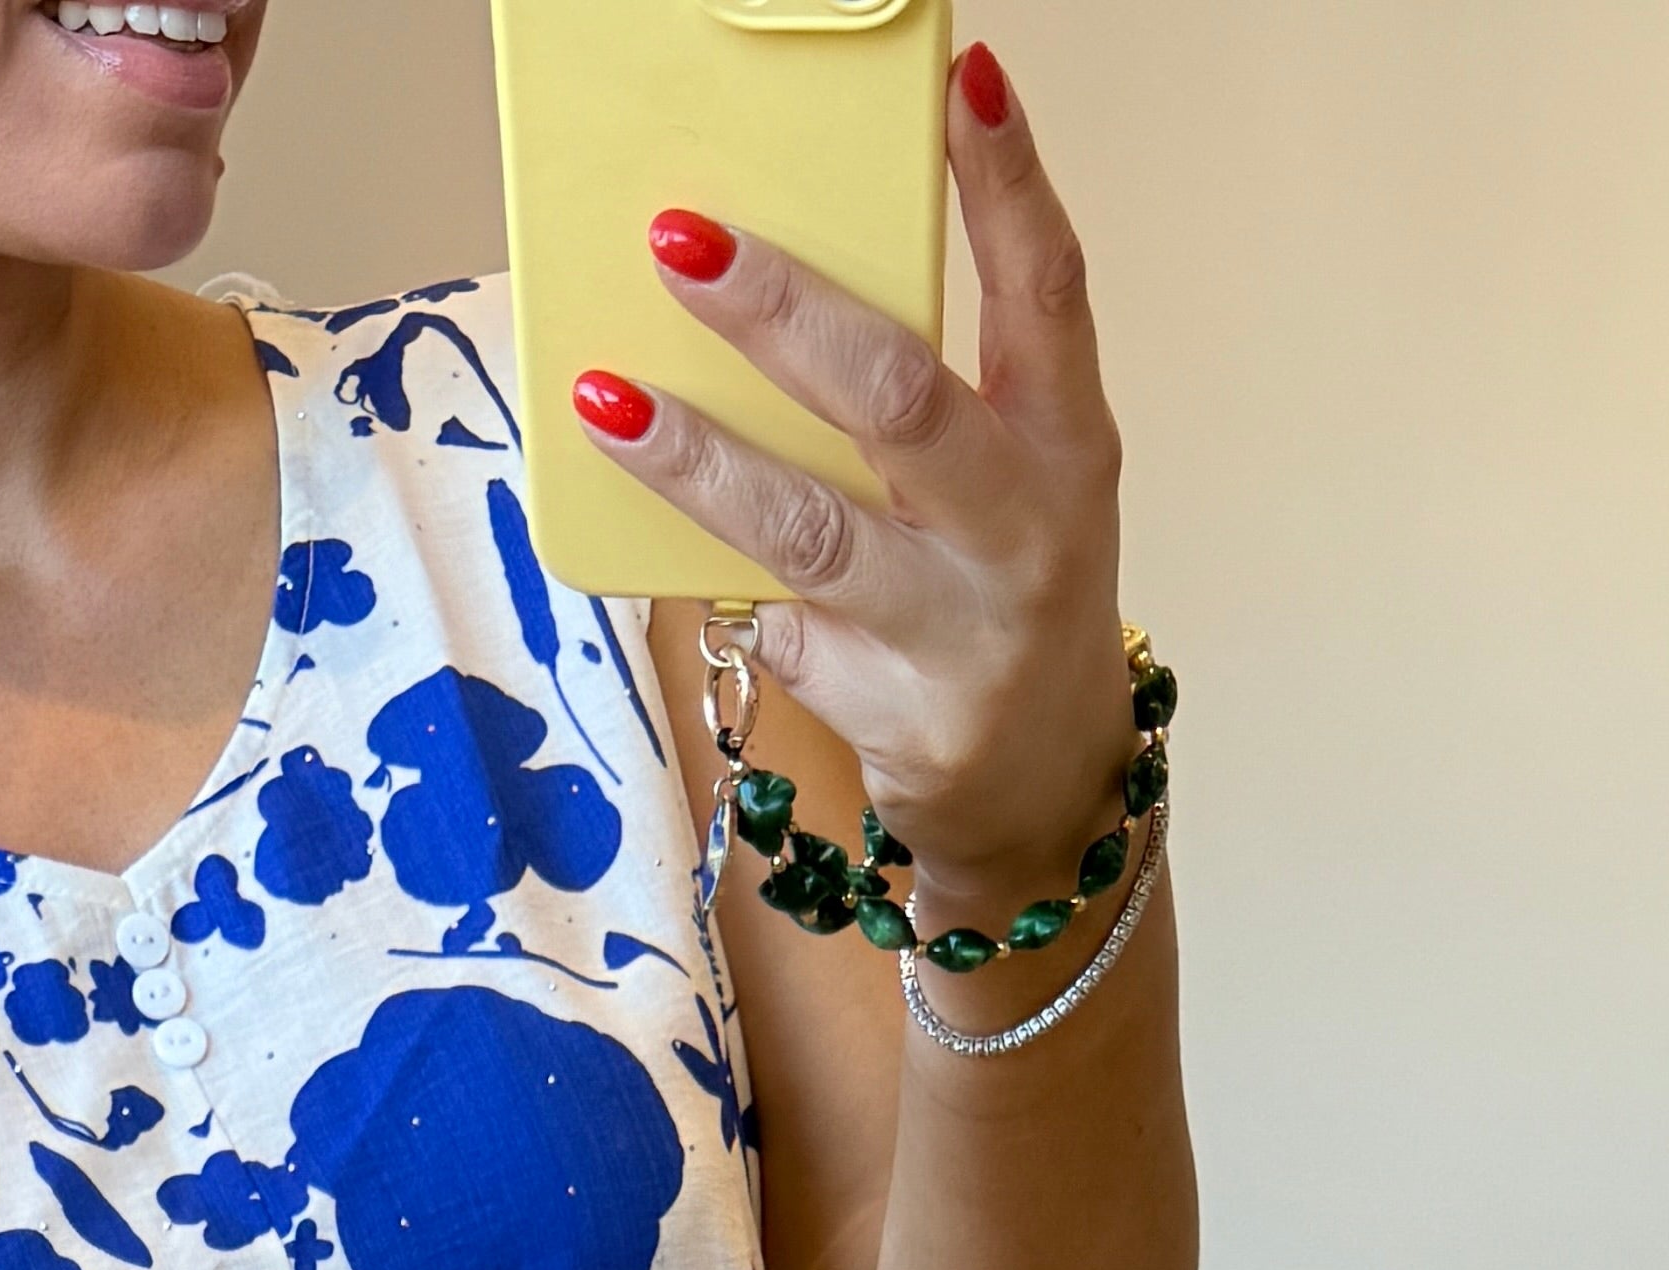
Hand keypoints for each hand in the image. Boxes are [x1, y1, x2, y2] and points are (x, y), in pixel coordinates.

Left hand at [583, 45, 1134, 920]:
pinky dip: (702, 574)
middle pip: (899, 400)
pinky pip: (769, 621)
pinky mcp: (887, 708)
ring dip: (696, 461)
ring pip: (808, 528)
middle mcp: (1022, 528)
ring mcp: (955, 627)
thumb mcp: (1002, 477)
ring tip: (604, 399)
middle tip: (683, 242)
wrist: (1040, 789)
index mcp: (1064, 439)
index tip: (961, 81)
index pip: (1046, 285)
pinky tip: (639, 536)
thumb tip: (761, 286)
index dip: (1006, 180)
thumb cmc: (999, 589)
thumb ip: (919, 391)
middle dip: (783, 315)